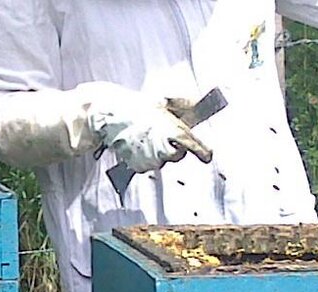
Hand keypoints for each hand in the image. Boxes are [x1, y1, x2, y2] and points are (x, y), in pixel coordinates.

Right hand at [87, 87, 211, 172]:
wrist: (111, 117)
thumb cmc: (136, 108)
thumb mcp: (164, 100)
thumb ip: (185, 105)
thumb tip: (200, 105)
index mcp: (172, 131)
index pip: (192, 146)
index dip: (201, 151)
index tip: (207, 155)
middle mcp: (163, 149)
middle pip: (177, 155)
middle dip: (174, 147)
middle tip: (164, 134)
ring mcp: (150, 160)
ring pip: (162, 161)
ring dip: (159, 152)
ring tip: (147, 136)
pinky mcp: (138, 166)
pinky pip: (148, 164)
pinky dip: (146, 157)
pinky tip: (139, 144)